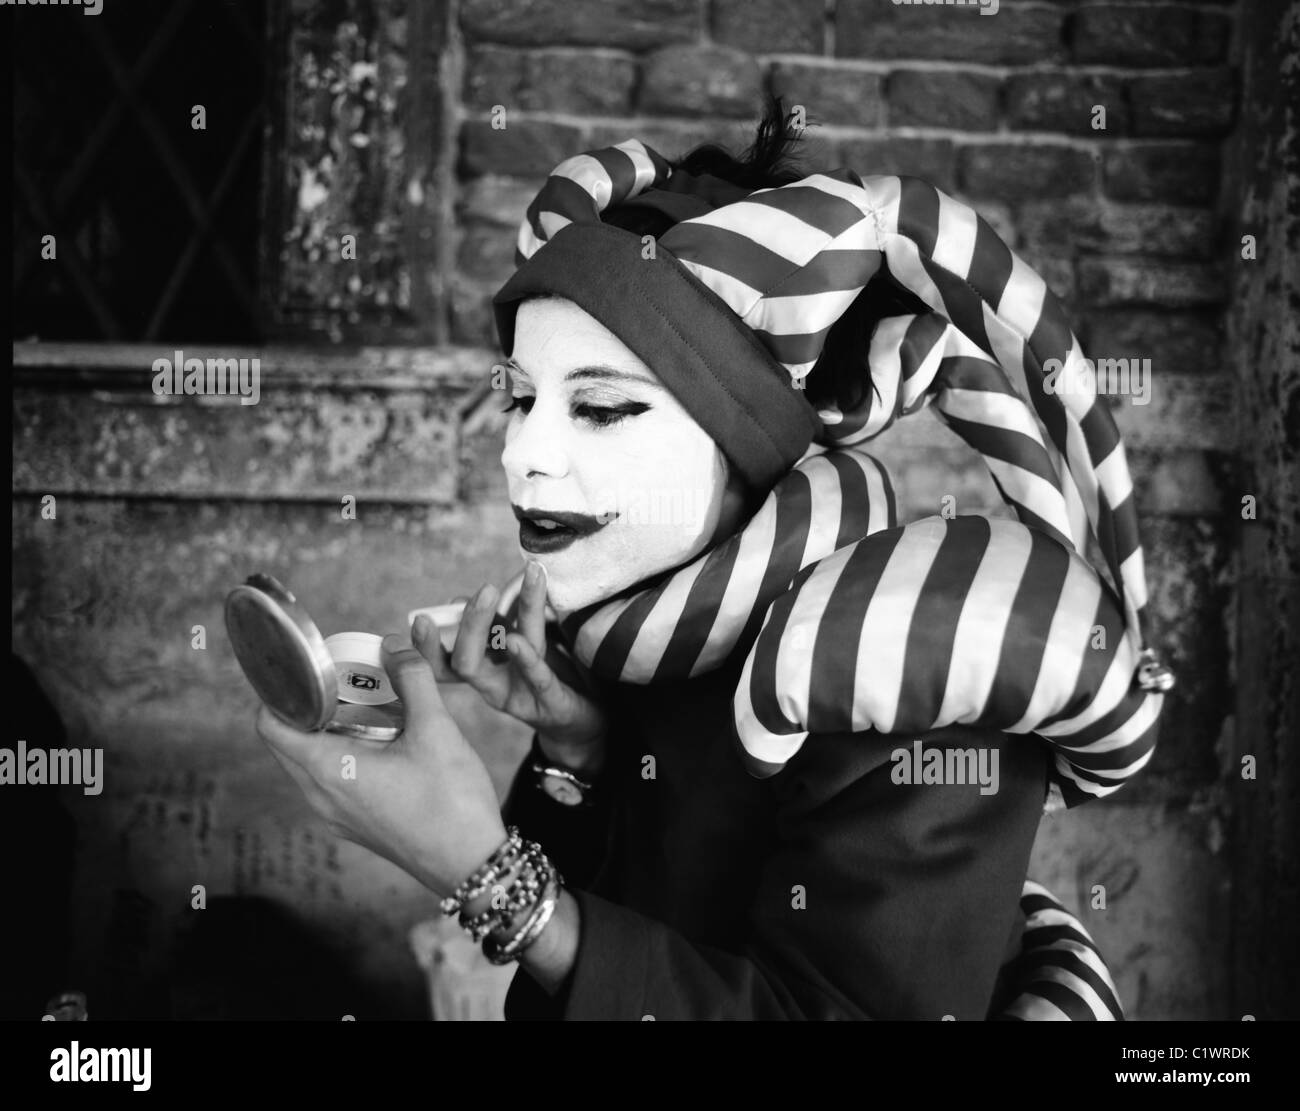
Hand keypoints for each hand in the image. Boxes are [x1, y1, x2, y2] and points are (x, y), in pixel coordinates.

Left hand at [256, 631, 506, 897]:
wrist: (473, 863)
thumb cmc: (452, 802)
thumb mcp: (437, 730)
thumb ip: (413, 680)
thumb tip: (395, 646)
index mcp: (328, 771)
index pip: (270, 725)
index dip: (281, 690)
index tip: (310, 670)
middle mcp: (321, 797)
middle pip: (288, 742)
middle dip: (310, 706)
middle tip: (345, 680)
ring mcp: (336, 816)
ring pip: (310, 762)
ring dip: (328, 731)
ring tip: (368, 707)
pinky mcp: (355, 825)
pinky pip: (330, 781)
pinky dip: (343, 754)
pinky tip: (383, 741)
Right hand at [432, 561, 607, 773]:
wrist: (581, 724)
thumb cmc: (542, 679)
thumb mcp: (515, 648)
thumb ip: (492, 626)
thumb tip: (457, 601)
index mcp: (483, 671)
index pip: (445, 661)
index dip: (428, 645)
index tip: (419, 619)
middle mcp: (495, 686)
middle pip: (467, 660)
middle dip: (470, 623)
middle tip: (481, 589)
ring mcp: (522, 696)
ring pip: (503, 659)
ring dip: (496, 624)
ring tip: (490, 591)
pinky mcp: (552, 704)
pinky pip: (538, 679)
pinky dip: (526, 660)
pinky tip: (517, 642)